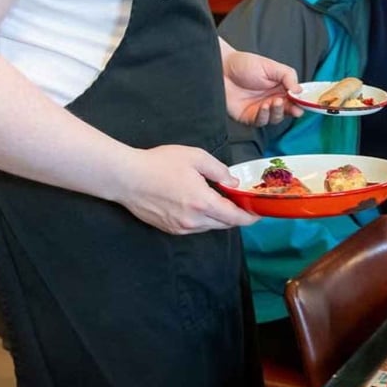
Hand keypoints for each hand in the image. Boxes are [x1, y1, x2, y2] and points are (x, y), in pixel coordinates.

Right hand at [112, 144, 257, 232]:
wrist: (126, 178)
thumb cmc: (160, 163)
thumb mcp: (195, 158)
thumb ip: (219, 171)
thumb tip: (234, 184)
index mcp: (202, 203)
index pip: (234, 218)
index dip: (250, 217)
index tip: (259, 212)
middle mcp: (193, 221)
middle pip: (224, 224)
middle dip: (236, 216)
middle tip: (243, 202)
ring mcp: (180, 228)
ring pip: (209, 226)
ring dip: (219, 217)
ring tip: (222, 201)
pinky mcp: (169, 229)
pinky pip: (195, 227)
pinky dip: (204, 219)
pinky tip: (201, 205)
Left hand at [221, 48, 303, 126]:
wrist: (222, 68)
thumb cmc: (244, 64)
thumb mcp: (271, 66)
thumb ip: (288, 76)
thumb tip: (300, 90)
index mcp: (280, 87)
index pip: (294, 98)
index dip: (300, 102)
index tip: (302, 102)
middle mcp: (271, 99)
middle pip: (287, 111)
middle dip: (292, 110)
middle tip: (292, 106)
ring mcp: (260, 109)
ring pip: (275, 118)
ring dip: (278, 113)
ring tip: (275, 102)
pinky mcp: (248, 116)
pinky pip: (260, 122)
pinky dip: (265, 116)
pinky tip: (264, 107)